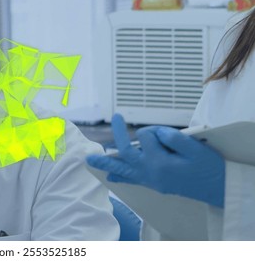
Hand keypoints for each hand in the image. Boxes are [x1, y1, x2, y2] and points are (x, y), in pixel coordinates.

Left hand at [86, 114, 224, 207]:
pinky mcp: (153, 184)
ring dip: (106, 163)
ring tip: (89, 159)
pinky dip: (120, 177)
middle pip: (125, 152)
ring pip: (122, 169)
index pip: (146, 137)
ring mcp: (150, 180)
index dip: (155, 129)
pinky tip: (110, 178)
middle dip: (119, 134)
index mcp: (160, 162)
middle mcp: (150, 172)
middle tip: (116, 118)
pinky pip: (131, 180)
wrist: (217, 189)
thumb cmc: (209, 167)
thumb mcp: (195, 148)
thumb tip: (156, 132)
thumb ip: (174, 138)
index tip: (166, 132)